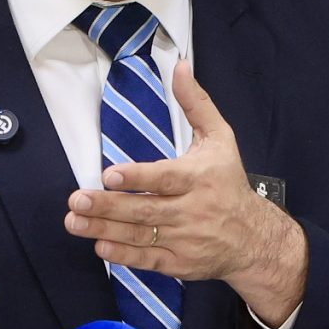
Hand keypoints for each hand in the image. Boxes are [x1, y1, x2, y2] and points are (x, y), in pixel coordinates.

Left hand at [65, 60, 308, 323]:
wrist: (253, 239)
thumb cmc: (230, 182)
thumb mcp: (221, 138)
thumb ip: (196, 103)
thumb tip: (180, 65)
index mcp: (200, 178)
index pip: (165, 178)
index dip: (137, 178)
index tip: (109, 175)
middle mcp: (192, 210)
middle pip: (145, 209)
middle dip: (108, 206)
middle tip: (76, 200)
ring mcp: (185, 239)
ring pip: (140, 235)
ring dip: (104, 229)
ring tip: (74, 222)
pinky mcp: (179, 263)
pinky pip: (147, 260)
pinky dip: (123, 255)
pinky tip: (99, 245)